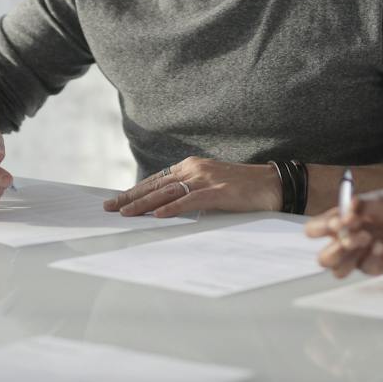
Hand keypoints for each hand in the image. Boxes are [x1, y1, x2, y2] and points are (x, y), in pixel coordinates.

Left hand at [102, 157, 280, 217]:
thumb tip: (166, 206)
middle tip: (109, 207)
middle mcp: (195, 169)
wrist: (273, 184)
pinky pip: (190, 200)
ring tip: (125, 213)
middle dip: (131, 197)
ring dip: (144, 204)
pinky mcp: (218, 191)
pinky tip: (158, 216)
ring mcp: (206, 179)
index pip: (156, 180)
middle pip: (156, 185)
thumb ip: (190, 191)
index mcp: (192, 166)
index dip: (135, 190)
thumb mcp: (211, 185)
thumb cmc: (242, 188)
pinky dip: (173, 208)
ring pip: (167, 192)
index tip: (117, 200)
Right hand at [304, 187, 382, 277]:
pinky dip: (371, 257)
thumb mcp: (382, 199)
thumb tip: (349, 209)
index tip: (338, 222)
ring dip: (348, 257)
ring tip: (367, 239)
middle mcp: (345, 240)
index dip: (320, 229)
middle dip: (334, 250)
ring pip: (338, 271)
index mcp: (339, 220)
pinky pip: (364, 269)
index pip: (314, 230)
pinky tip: (382, 245)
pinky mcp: (375, 266)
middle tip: (351, 237)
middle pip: (323, 258)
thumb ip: (364, 204)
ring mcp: (359, 256)